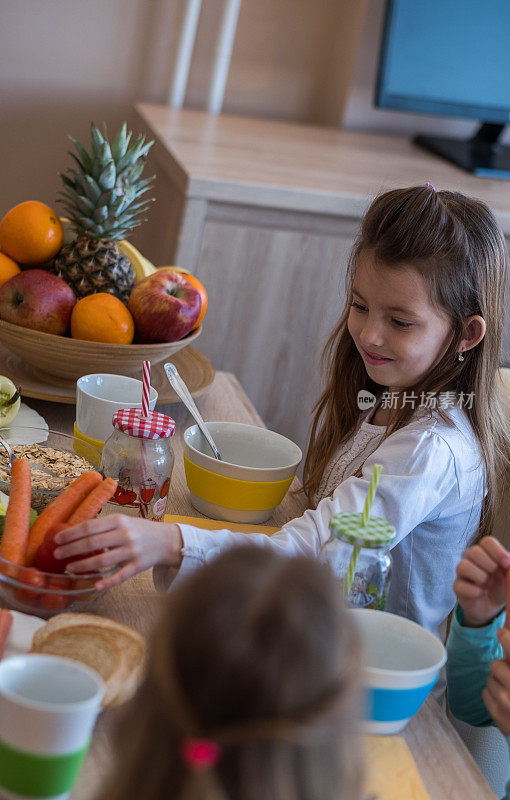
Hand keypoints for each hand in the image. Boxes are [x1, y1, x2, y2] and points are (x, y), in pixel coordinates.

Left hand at [52, 515, 183, 590]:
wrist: (166, 540)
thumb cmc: (139, 530)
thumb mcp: (123, 521)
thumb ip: (103, 526)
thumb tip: (74, 533)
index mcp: (118, 520)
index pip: (89, 526)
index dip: (71, 534)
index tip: (56, 540)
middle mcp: (124, 534)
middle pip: (93, 542)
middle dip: (71, 549)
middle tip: (57, 555)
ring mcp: (131, 551)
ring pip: (103, 560)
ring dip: (83, 566)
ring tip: (69, 569)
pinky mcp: (138, 566)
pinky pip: (120, 576)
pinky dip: (107, 582)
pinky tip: (95, 586)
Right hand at [453, 536, 509, 627]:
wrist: (492, 604)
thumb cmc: (500, 585)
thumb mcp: (509, 574)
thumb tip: (508, 561)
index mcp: (485, 552)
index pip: (487, 542)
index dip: (497, 552)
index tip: (506, 564)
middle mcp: (471, 559)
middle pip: (473, 551)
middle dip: (488, 564)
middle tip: (496, 574)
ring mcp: (462, 573)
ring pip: (463, 566)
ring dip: (480, 576)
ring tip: (488, 584)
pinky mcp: (457, 587)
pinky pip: (459, 585)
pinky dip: (474, 591)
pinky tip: (482, 593)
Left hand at [482, 627, 509, 735]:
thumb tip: (505, 631)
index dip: (507, 640)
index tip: (500, 632)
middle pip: (496, 666)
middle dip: (501, 669)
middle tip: (508, 676)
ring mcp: (508, 703)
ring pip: (490, 680)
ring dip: (497, 684)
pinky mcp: (498, 716)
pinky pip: (485, 693)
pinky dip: (492, 697)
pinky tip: (504, 703)